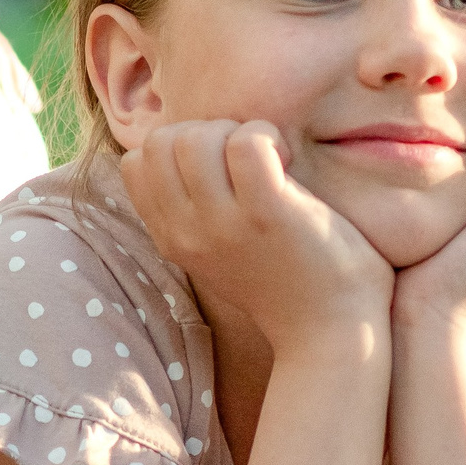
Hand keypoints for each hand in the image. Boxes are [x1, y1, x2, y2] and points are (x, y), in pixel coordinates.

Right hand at [121, 120, 394, 358]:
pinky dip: (268, 136)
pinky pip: (247, 142)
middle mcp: (187, 233)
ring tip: (270, 161)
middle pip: (161, 141)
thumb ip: (194, 212)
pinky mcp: (267, 213)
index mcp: (172, 238)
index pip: (135, 162)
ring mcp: (223, 224)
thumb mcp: (218, 254)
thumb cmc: (287, 284)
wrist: (331, 333)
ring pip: (196, 137)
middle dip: (206, 131)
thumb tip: (188, 150)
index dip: (177, 145)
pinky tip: (287, 162)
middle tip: (248, 160)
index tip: (219, 167)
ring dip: (238, 131)